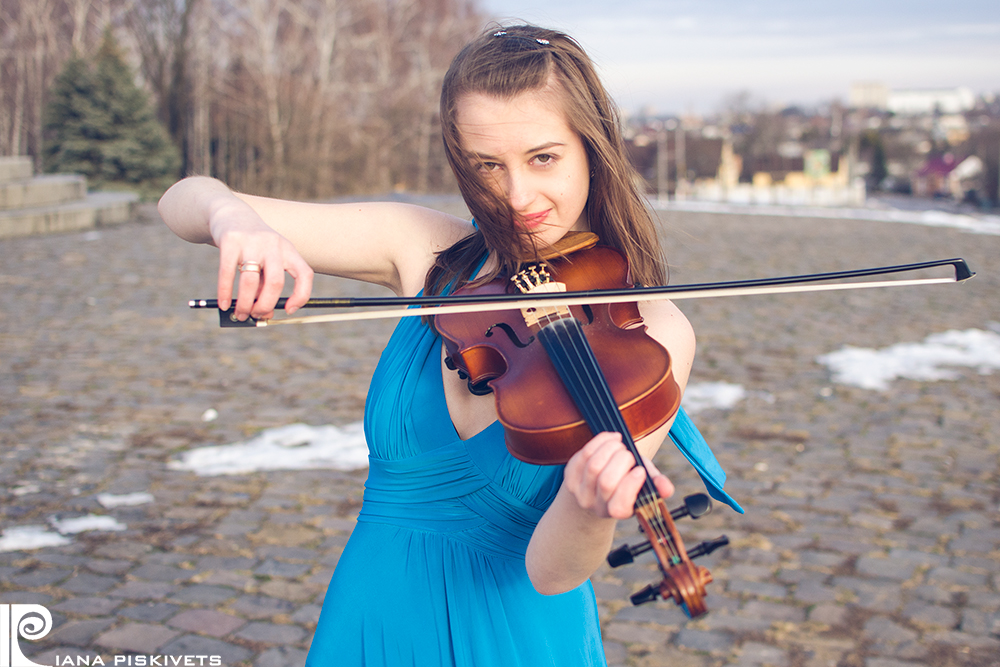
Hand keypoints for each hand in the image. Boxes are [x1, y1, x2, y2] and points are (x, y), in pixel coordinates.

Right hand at [210, 201, 313, 320]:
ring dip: (245, 303)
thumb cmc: (253, 246)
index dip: (301, 295)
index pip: (305, 274)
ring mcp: (252, 242)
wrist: (231, 214)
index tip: (288, 310)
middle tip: (256, 315)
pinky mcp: (230, 241)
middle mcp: (274, 245)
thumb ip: (266, 285)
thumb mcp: (266, 261)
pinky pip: (227, 273)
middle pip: (275, 282)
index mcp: (288, 250)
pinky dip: (225, 293)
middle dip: (265, 305)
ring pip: (251, 281)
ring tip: (240, 313)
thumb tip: (264, 313)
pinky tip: (224, 304)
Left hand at [563, 432, 674, 519]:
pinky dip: (599, 441)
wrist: (596, 488)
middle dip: (622, 460)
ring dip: (610, 448)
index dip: (630, 484)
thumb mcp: (643, 484)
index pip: (620, 505)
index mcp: (618, 512)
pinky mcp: (570, 476)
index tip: (639, 470)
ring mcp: (580, 492)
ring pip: (593, 466)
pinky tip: (610, 439)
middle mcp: (596, 506)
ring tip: (619, 445)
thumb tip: (666, 489)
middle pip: (606, 481)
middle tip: (629, 454)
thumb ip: (655, 485)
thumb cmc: (625, 483)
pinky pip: (583, 455)